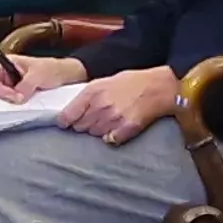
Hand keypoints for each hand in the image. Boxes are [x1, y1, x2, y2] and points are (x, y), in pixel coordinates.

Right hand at [0, 53, 85, 104]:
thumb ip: (26, 84)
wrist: (68, 77)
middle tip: (18, 101)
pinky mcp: (19, 97)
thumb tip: (17, 97)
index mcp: (6, 63)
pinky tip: (25, 106)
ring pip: (1, 99)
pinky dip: (16, 107)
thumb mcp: (39, 74)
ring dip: (10, 103)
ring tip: (24, 102)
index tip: (11, 96)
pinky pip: (11, 104)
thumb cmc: (53, 69)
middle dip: (3, 97)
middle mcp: (6, 75)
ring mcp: (12, 87)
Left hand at [59, 64, 186, 143]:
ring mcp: (113, 119)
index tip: (66, 123)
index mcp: (93, 92)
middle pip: (80, 127)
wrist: (157, 87)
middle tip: (95, 118)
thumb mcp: (105, 81)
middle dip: (84, 124)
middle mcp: (100, 106)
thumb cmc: (132, 82)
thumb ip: (88, 96)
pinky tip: (117, 128)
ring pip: (94, 134)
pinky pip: (109, 140)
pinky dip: (111, 136)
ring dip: (98, 130)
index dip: (65, 121)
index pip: (67, 115)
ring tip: (109, 121)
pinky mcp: (125, 129)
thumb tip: (73, 110)